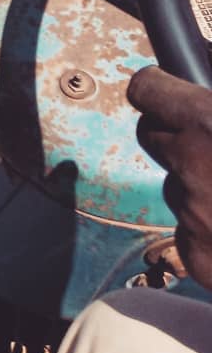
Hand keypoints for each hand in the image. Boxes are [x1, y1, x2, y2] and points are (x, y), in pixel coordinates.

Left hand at [129, 65, 211, 290]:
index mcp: (207, 123)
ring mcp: (194, 217)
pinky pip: (191, 235)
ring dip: (201, 188)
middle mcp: (192, 167)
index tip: (170, 96)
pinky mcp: (203, 262)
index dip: (161, 92)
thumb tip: (206, 104)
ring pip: (176, 188)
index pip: (147, 91)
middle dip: (177, 137)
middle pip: (152, 137)